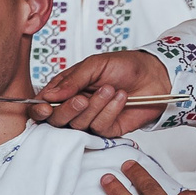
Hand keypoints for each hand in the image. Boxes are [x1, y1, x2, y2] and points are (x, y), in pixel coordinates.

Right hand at [30, 49, 169, 134]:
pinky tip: (120, 98)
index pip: (42, 104)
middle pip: (56, 120)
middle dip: (68, 110)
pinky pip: (99, 127)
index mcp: (66, 89)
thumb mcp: (95, 65)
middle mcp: (75, 107)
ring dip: (95, 106)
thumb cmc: (125, 66)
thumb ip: (71, 81)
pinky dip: (110, 111)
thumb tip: (48, 95)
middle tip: (82, 99)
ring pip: (78, 124)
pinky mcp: (107, 129)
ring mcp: (90, 119)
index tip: (46, 108)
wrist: (156, 76)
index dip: (39, 110)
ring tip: (110, 89)